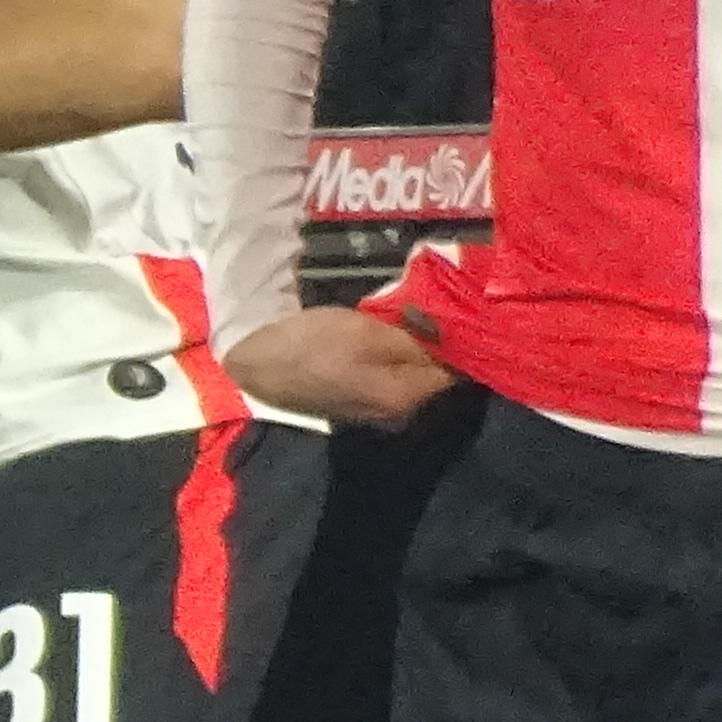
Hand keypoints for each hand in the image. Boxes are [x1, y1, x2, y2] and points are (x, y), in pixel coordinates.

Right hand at [227, 304, 452, 431]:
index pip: (458, 372)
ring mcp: (377, 413)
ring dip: (415, 349)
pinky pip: (391, 379)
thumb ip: (420, 339)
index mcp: (408, 398)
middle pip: (435, 376)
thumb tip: (461, 340)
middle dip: (439, 344)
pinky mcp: (358, 404)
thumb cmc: (316, 344)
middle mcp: (400, 415)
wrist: (258, 365)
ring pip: (412, 376)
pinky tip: (384, 336)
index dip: (463, 340)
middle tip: (435, 306)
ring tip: (411, 314)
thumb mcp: (372, 332)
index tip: (461, 310)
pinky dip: (394, 359)